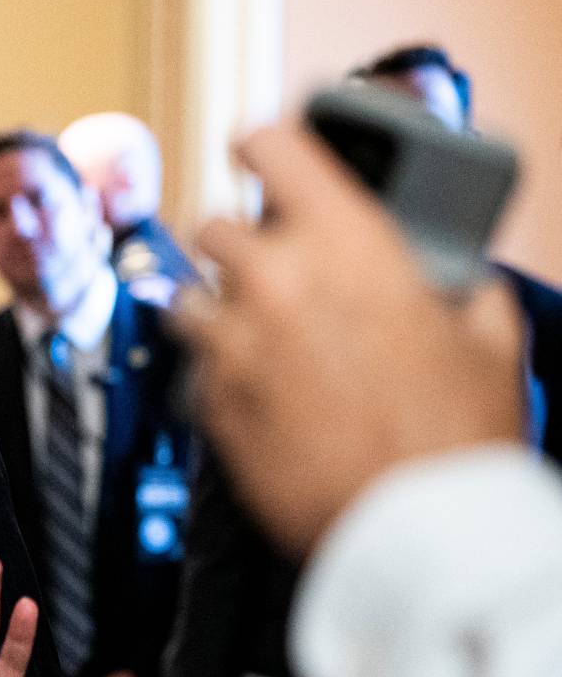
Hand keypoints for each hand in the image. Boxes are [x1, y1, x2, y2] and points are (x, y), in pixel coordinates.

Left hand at [175, 125, 525, 555]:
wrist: (420, 533)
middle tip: (276, 275)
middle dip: (242, 247)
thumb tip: (454, 279)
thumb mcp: (488, 340)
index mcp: (344, 240)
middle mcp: (274, 279)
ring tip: (263, 341)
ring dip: (217, 310)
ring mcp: (231, 342)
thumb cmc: (458, 436)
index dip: (260, 143)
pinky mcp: (207, 403)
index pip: (267, 143)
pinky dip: (215, 375)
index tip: (257, 152)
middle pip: (214, 226)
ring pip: (187, 297)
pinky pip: (191, 369)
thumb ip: (460, 289)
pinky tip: (261, 397)